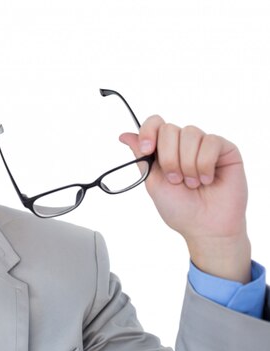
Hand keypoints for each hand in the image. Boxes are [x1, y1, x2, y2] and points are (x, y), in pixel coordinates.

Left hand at [120, 115, 250, 282]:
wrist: (205, 227)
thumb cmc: (180, 208)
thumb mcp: (152, 182)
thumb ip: (141, 157)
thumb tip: (124, 135)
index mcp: (165, 150)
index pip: (155, 123)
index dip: (148, 132)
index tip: (148, 150)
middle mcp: (184, 144)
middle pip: (169, 129)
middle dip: (169, 158)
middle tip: (175, 180)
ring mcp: (205, 145)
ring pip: (190, 133)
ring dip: (187, 163)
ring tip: (192, 183)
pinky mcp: (225, 149)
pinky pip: (211, 142)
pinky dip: (205, 164)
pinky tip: (208, 179)